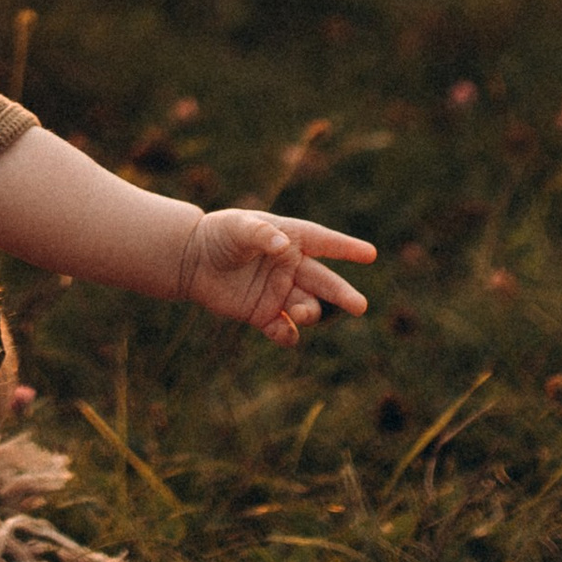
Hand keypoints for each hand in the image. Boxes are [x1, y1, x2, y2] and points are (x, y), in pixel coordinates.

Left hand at [177, 209, 375, 345]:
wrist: (190, 260)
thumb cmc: (218, 235)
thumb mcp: (237, 227)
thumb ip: (260, 235)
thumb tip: (282, 246)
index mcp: (289, 239)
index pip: (323, 242)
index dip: (346, 248)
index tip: (370, 254)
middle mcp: (290, 267)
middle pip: (324, 282)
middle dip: (342, 294)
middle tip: (360, 306)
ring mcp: (279, 291)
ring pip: (307, 306)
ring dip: (309, 311)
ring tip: (299, 311)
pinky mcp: (264, 314)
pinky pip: (284, 330)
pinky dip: (287, 334)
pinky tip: (284, 332)